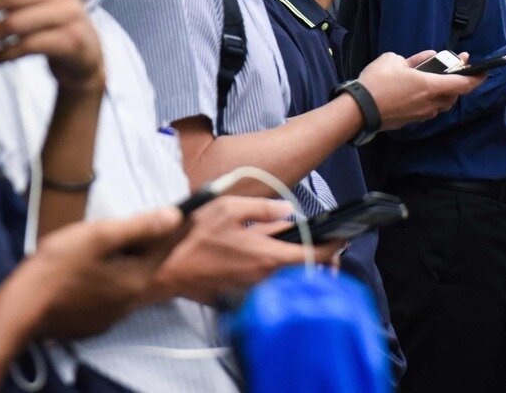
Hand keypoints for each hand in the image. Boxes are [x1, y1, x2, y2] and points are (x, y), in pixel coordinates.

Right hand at [21, 207, 181, 339]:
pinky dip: (109, 277)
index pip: (165, 247)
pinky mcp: (91, 323)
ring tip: (115, 243)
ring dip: (127, 261)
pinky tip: (92, 269)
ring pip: (127, 280)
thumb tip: (176, 216)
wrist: (22, 307)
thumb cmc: (60, 265)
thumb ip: (140, 226)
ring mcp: (110, 316)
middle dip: (149, 243)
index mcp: (136, 279)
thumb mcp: (100, 236)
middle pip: (147, 264)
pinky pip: (110, 294)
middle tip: (145, 222)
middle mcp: (130, 302)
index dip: (177, 226)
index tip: (190, 211)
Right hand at [150, 196, 337, 303]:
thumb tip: (287, 212)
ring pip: (286, 282)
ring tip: (301, 251)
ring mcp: (251, 291)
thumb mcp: (229, 209)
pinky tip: (270, 259)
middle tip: (328, 249)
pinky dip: (277, 275)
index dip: (333, 248)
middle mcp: (263, 279)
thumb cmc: (194, 237)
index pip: (313, 257)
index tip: (342, 239)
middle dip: (321, 263)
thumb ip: (262, 210)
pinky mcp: (237, 296)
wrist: (163, 269)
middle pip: (304, 275)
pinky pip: (266, 286)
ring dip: (299, 269)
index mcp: (267, 257)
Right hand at [357, 51, 484, 130]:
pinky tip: (417, 91)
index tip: (485, 72)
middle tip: (454, 68)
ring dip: (442, 92)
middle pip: (453, 95)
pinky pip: (426, 109)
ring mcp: (421, 115)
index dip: (476, 78)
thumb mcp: (394, 60)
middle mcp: (430, 103)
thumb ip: (415, 59)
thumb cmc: (377, 82)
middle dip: (457, 82)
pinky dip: (428, 99)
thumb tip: (427, 57)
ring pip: (440, 104)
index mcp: (430, 86)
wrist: (359, 110)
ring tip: (434, 79)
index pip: (462, 84)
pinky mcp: (410, 121)